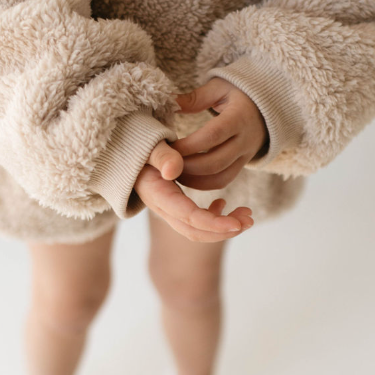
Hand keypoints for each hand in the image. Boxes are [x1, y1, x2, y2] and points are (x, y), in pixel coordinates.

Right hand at [133, 139, 253, 242]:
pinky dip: (213, 216)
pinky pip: (195, 219)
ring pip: (197, 228)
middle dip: (224, 229)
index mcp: (157, 195)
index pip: (188, 217)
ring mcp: (167, 208)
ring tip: (246, 215)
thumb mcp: (149, 145)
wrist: (124, 148)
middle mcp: (162, 207)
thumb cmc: (138, 142)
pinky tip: (224, 204)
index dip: (214, 223)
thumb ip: (161, 156)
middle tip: (250, 219)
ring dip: (223, 225)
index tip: (237, 224)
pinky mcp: (174, 204)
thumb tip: (173, 170)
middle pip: (195, 231)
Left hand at [168, 77, 267, 190]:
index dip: (189, 144)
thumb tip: (170, 102)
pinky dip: (203, 184)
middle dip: (187, 167)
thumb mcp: (219, 88)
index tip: (168, 145)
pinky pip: (224, 181)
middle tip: (166, 163)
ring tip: (173, 172)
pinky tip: (186, 177)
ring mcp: (246, 155)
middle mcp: (245, 140)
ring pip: (220, 178)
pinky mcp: (243, 165)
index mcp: (239, 117)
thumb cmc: (239, 93)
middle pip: (215, 162)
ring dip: (193, 180)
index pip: (213, 135)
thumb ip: (195, 98)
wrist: (269, 106)